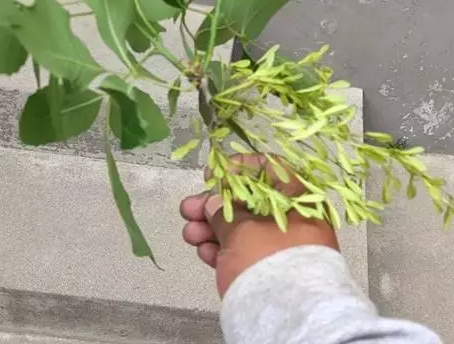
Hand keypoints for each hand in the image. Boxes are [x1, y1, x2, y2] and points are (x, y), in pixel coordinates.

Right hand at [180, 154, 339, 296]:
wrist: (288, 320)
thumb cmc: (272, 266)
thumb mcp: (242, 230)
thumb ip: (223, 212)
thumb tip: (214, 203)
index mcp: (299, 201)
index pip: (271, 170)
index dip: (240, 168)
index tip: (217, 173)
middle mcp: (295, 222)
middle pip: (250, 203)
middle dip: (214, 205)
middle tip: (192, 207)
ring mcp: (283, 246)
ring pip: (243, 229)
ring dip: (212, 228)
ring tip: (190, 232)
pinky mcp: (272, 270)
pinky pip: (244, 252)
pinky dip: (223, 249)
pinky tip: (204, 251)